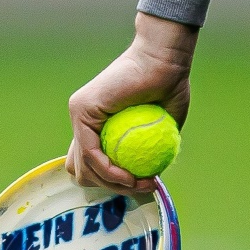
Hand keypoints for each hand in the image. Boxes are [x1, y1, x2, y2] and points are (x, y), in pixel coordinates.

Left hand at [66, 12, 198, 193]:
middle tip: (142, 186)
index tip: (145, 184)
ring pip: (83, 168)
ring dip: (112, 184)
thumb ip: (149, 154)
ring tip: (140, 183)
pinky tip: (129, 176)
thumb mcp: (161, 131)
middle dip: (111, 188)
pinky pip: (90, 154)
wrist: (165, 61)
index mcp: (99, 126)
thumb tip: (148, 182)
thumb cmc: (170, 87)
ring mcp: (79, 115)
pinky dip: (110, 171)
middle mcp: (83, 121)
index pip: (92, 167)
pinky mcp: (80, 110)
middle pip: (82, 172)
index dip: (115, 183)